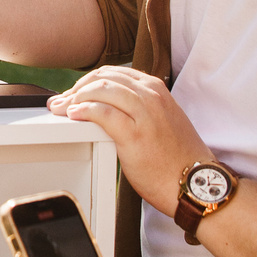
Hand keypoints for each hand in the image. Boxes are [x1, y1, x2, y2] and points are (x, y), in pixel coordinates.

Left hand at [47, 67, 210, 216]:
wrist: (194, 183)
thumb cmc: (178, 158)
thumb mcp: (163, 120)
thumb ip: (140, 108)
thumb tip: (108, 107)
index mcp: (156, 90)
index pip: (114, 73)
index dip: (88, 81)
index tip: (75, 93)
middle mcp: (151, 96)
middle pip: (104, 78)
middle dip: (77, 88)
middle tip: (62, 101)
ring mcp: (144, 114)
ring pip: (101, 90)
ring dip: (75, 97)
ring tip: (62, 109)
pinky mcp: (135, 135)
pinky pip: (103, 113)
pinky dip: (84, 111)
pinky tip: (74, 115)